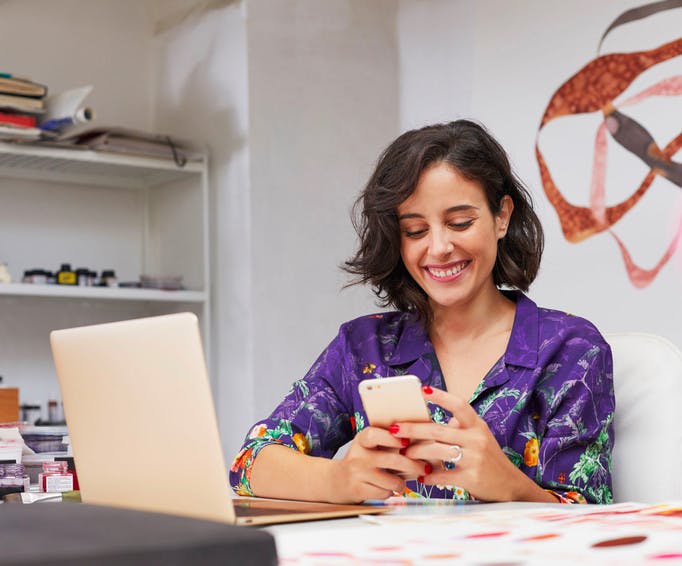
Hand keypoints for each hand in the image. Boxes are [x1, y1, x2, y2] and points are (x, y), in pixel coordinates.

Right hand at [327, 425, 428, 503]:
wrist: (335, 480)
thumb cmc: (361, 461)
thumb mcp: (369, 446)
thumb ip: (389, 441)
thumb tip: (421, 441)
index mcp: (362, 440)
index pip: (375, 435)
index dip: (392, 438)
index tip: (407, 442)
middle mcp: (358, 455)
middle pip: (391, 460)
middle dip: (412, 465)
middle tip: (424, 468)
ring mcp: (357, 473)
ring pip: (392, 480)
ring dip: (401, 483)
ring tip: (399, 481)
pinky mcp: (358, 489)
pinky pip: (384, 493)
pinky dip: (390, 492)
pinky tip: (385, 488)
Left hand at [392, 386, 527, 501]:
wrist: (510, 486)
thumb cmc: (487, 458)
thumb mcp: (479, 436)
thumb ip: (459, 427)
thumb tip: (428, 419)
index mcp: (476, 425)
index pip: (459, 405)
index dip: (441, 396)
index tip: (422, 390)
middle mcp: (476, 438)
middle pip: (437, 429)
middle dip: (412, 428)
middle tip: (393, 428)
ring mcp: (475, 458)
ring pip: (436, 451)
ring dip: (416, 452)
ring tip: (405, 454)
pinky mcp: (471, 478)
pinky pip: (442, 475)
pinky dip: (428, 477)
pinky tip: (420, 477)